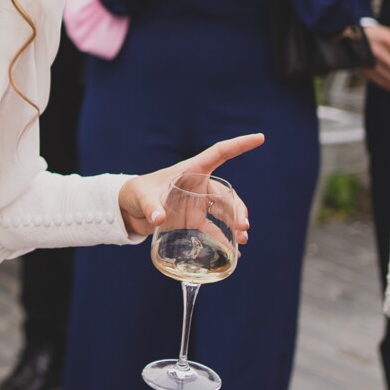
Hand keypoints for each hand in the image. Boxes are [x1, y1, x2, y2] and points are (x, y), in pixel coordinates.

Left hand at [119, 134, 263, 238]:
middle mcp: (199, 186)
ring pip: (225, 211)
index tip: (259, 138)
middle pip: (226, 192)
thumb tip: (159, 218)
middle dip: (238, 207)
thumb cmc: (137, 193)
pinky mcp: (194, 221)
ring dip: (235, 223)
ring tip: (242, 239)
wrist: (129, 210)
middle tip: (243, 225)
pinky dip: (225, 239)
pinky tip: (235, 252)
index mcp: (191, 170)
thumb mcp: (143, 196)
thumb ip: (151, 206)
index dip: (239, 145)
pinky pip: (215, 230)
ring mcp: (198, 204)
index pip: (220, 153)